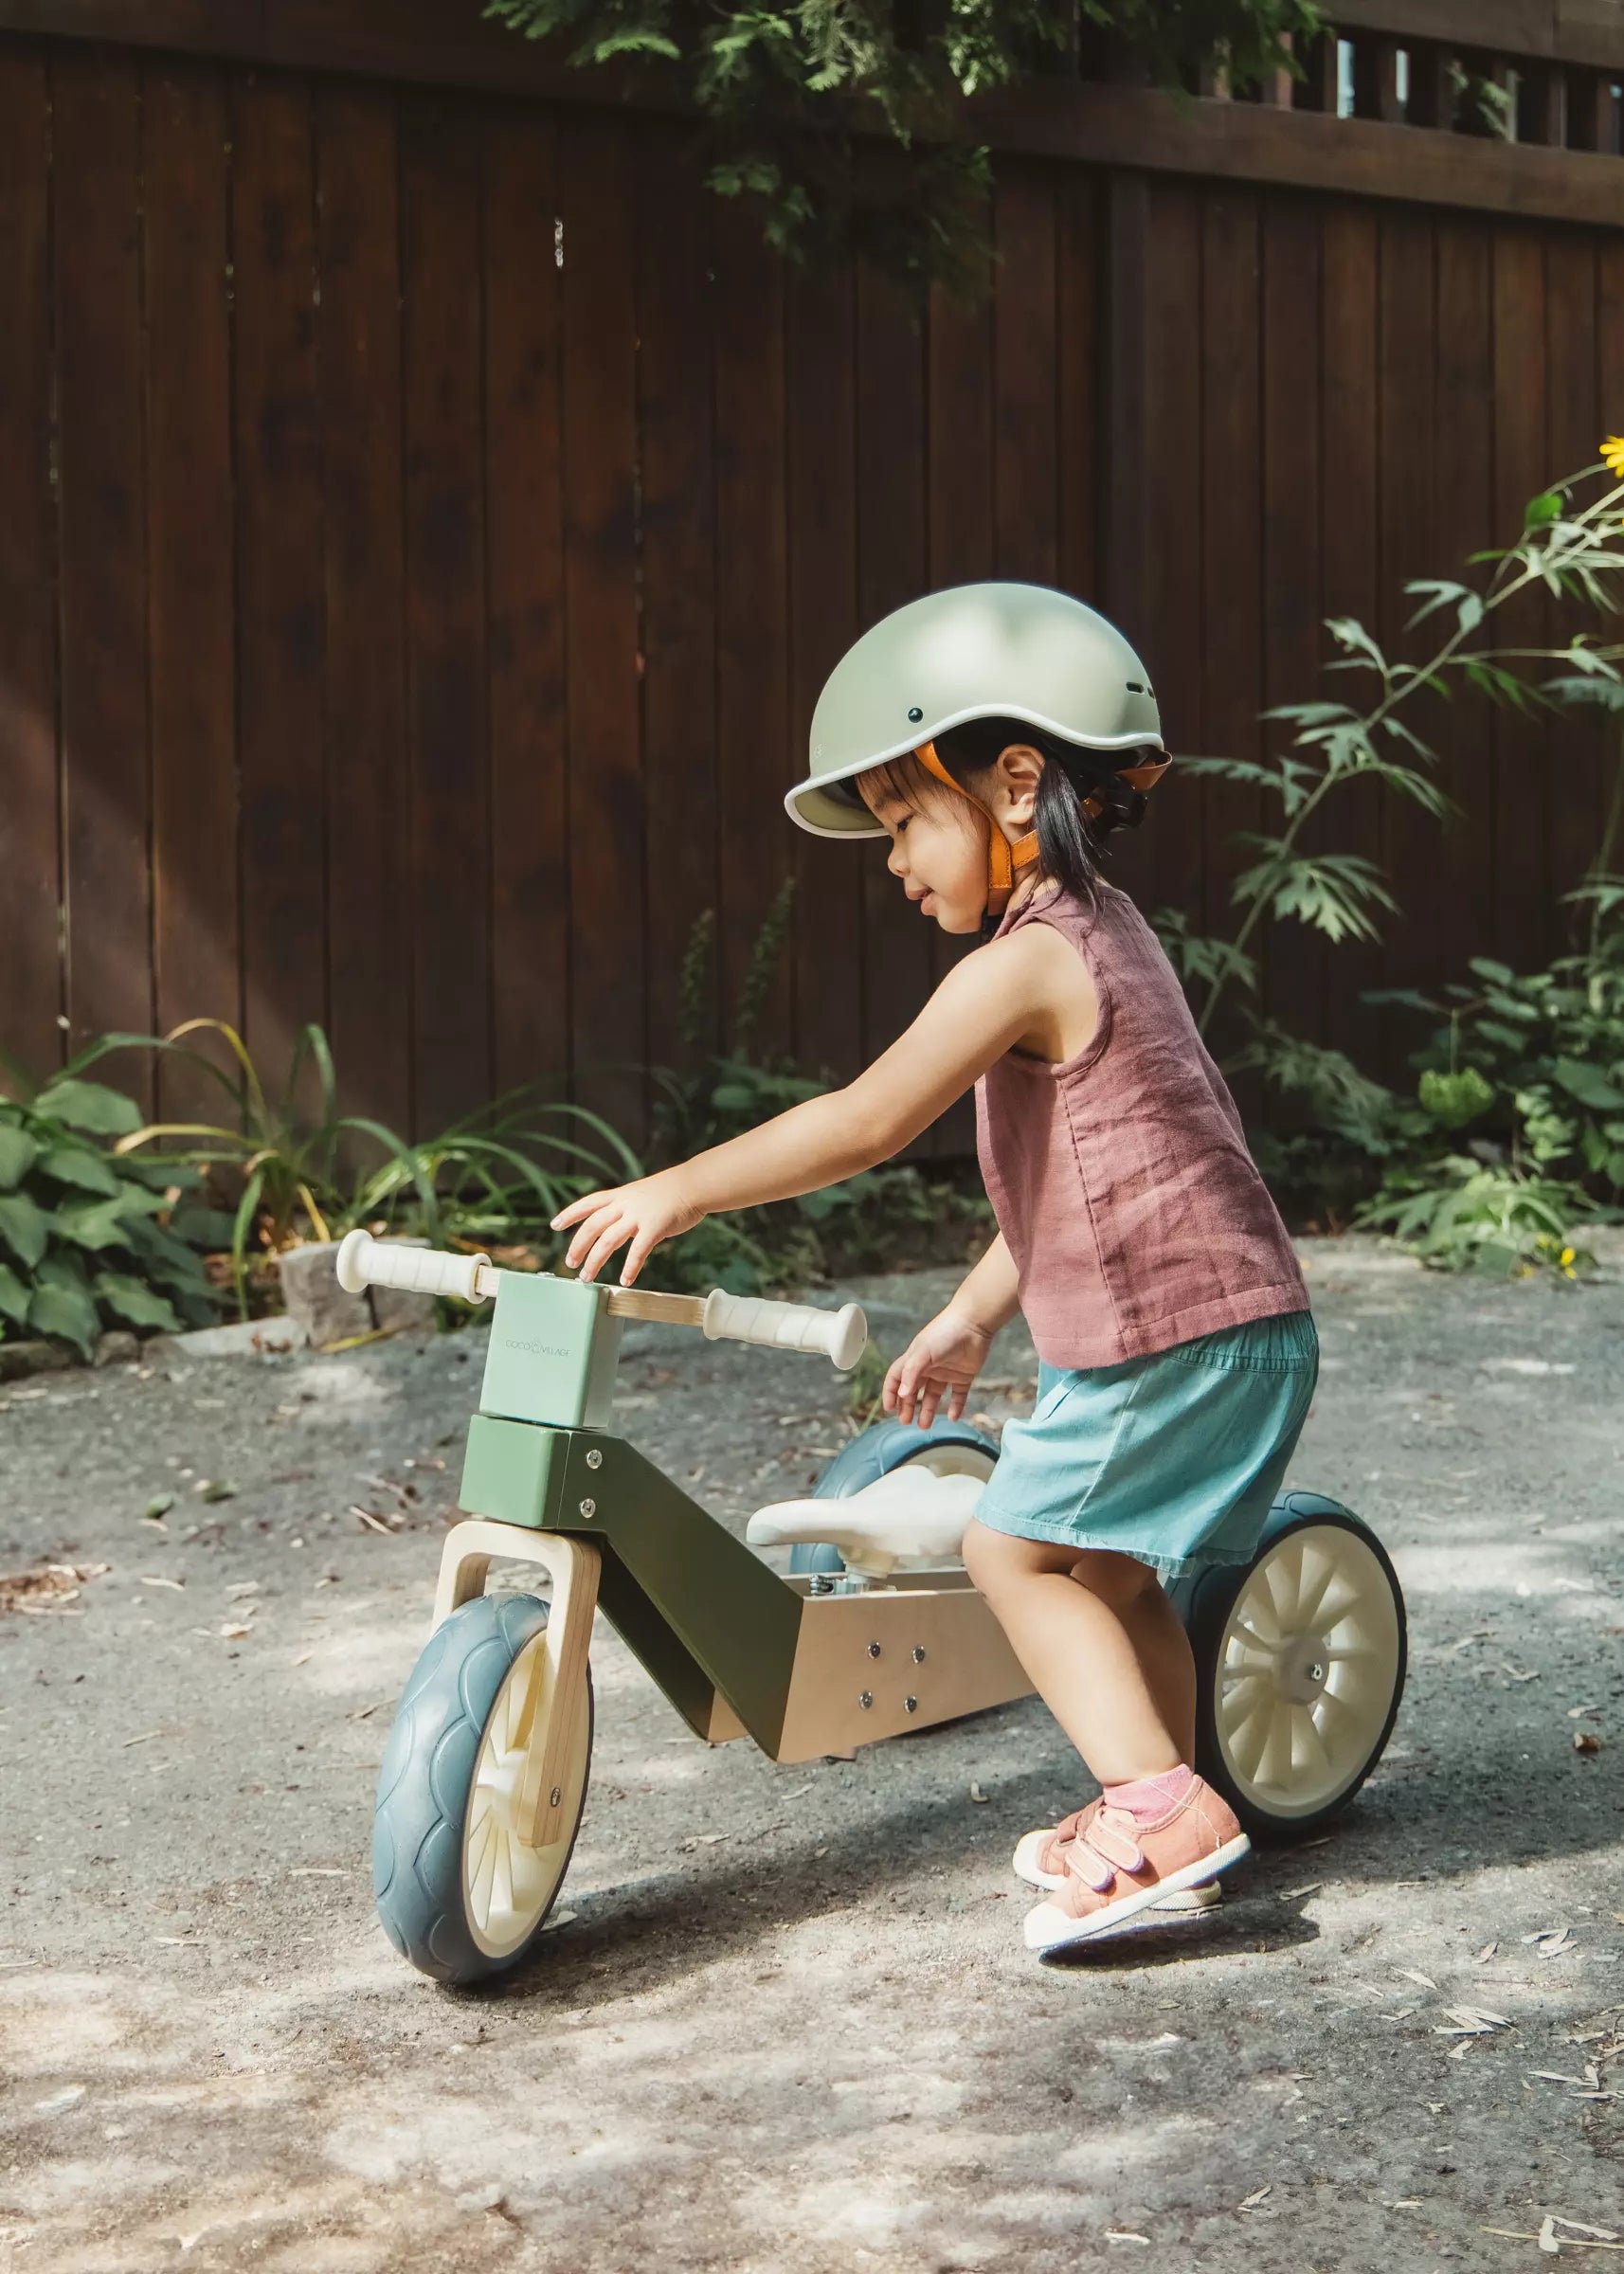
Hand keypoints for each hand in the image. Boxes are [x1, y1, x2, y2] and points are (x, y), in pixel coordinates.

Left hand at [549, 1170, 705, 1286]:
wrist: (694, 1185)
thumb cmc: (671, 1192)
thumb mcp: (640, 1195)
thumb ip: (625, 1213)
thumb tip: (613, 1234)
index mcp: (620, 1195)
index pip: (588, 1203)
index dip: (569, 1213)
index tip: (554, 1225)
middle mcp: (625, 1204)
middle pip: (592, 1226)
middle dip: (578, 1246)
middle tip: (570, 1264)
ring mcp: (638, 1216)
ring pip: (608, 1240)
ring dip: (595, 1261)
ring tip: (587, 1278)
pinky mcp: (654, 1227)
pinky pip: (638, 1251)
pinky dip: (630, 1267)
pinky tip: (625, 1280)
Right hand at [883, 1306, 992, 1428]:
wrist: (974, 1323)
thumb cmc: (945, 1332)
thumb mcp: (923, 1352)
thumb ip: (911, 1373)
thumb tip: (902, 1395)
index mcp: (914, 1359)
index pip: (896, 1378)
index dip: (891, 1392)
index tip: (889, 1408)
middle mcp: (928, 1367)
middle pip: (913, 1390)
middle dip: (907, 1406)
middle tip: (906, 1421)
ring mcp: (946, 1372)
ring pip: (934, 1396)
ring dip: (928, 1410)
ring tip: (924, 1426)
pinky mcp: (964, 1376)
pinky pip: (958, 1395)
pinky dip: (956, 1407)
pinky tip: (952, 1417)